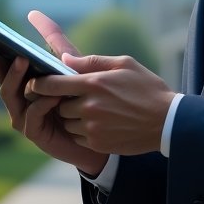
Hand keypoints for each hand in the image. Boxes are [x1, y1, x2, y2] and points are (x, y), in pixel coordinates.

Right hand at [0, 10, 106, 176]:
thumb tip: (34, 13)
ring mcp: (23, 117)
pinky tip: (55, 93)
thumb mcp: (68, 64)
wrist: (98, 131)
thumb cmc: (80, 96)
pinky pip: (33, 114)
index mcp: (22, 82)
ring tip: (23, 60)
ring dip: (15, 77)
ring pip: (11, 95)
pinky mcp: (35, 133)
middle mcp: (17, 99)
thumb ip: (54, 42)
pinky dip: (42, 102)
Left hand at [25, 53, 175, 155]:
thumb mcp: (124, 64)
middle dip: (63, 100)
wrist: (167, 121)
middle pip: (58, 105)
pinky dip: (82, 131)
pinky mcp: (97, 143)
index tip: (36, 83)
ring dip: (73, 116)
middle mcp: (89, 107)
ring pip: (67, 122)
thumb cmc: (147, 88)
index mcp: (94, 84)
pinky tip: (101, 123)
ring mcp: (92, 128)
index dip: (39, 84)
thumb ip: (92, 62)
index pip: (52, 84)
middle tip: (79, 96)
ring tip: (93, 109)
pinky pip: (77, 137)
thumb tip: (65, 60)